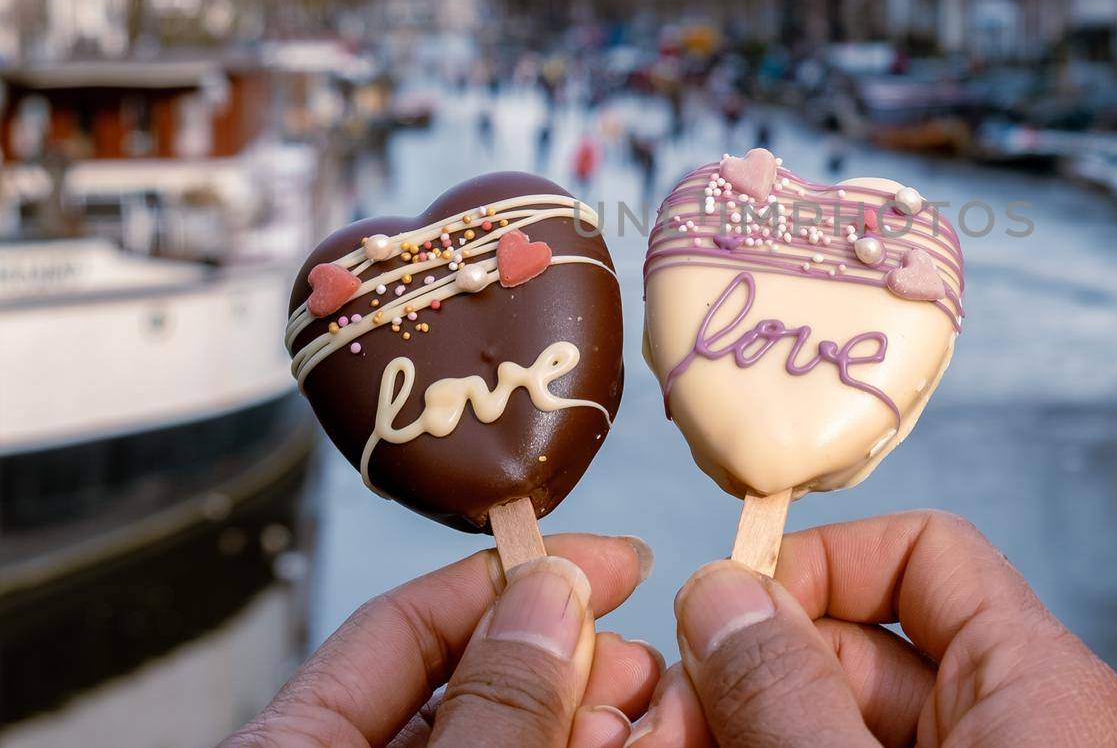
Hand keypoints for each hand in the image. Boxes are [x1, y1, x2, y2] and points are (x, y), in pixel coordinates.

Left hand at [225, 533, 660, 747]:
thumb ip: (492, 709)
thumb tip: (552, 595)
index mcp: (289, 747)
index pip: (401, 626)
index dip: (511, 577)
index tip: (613, 559)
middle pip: (465, 685)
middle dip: (568, 657)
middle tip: (645, 653)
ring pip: (504, 740)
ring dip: (584, 714)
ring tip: (654, 702)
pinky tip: (622, 744)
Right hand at [627, 511, 1116, 746]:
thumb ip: (790, 693)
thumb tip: (718, 593)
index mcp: (1039, 684)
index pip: (924, 553)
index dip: (816, 561)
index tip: (722, 605)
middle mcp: (1013, 725)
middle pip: (857, 645)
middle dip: (748, 669)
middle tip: (663, 718)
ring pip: (831, 720)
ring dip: (740, 725)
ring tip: (663, 747)